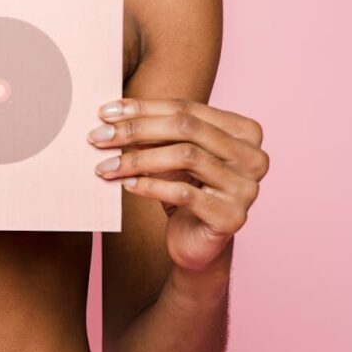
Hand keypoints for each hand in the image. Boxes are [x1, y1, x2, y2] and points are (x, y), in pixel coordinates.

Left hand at [87, 98, 268, 271]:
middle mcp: (253, 156)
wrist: (198, 243)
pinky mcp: (232, 217)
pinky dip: (150, 186)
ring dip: (137, 159)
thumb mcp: (174, 155)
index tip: (104, 113)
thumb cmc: (186, 189)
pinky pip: (184, 193)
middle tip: (98, 137)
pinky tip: (126, 184)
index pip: (187, 109)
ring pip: (185, 157)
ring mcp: (247, 187)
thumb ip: (158, 132)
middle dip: (136, 130)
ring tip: (105, 165)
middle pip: (186, 128)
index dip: (143, 108)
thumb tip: (112, 115)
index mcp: (245, 131)